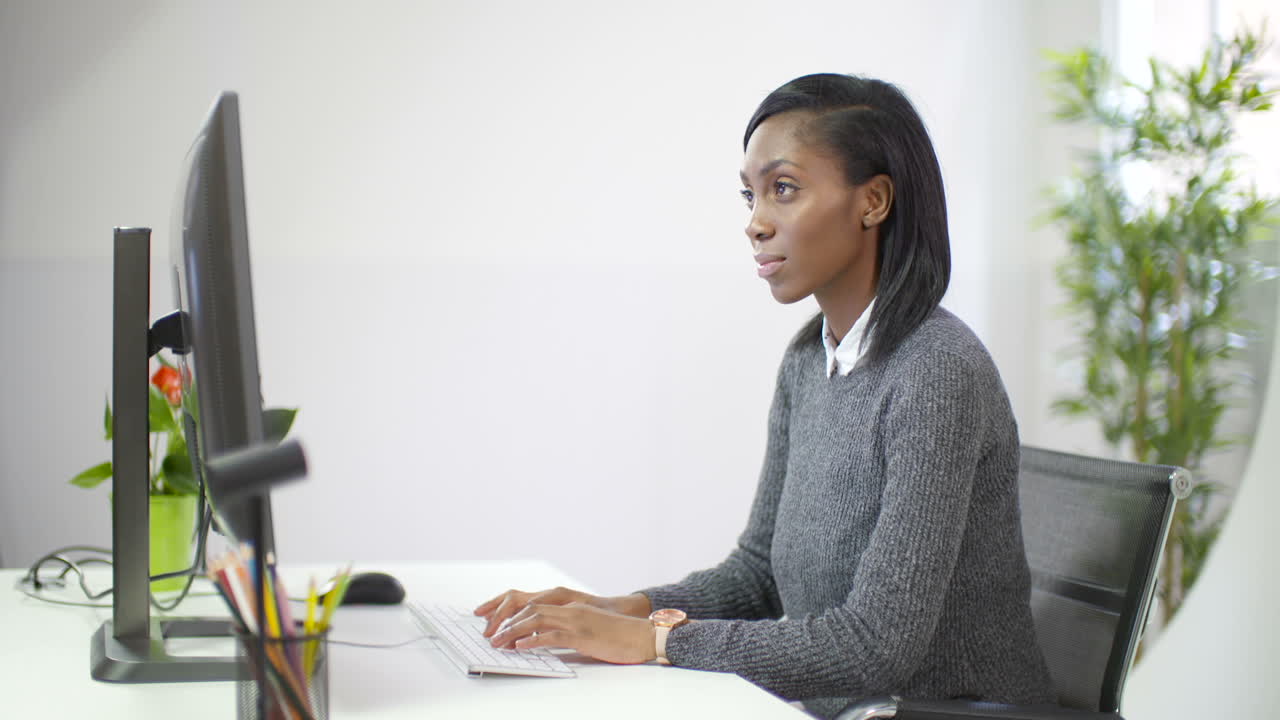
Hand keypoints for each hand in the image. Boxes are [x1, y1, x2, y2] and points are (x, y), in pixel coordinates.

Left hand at [488, 601, 657, 664]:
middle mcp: (570, 609)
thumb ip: (567, 629)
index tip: (491, 618)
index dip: (509, 609)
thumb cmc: (617, 635)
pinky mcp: (582, 635)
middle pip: (528, 607)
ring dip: (512, 631)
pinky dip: (532, 640)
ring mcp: (576, 620)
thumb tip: (542, 638)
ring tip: (497, 642)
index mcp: (570, 605)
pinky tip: (520, 647)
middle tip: (488, 633)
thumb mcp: (588, 628)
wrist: (643, 635)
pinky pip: (552, 635)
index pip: (532, 602)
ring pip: (536, 619)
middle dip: (504, 620)